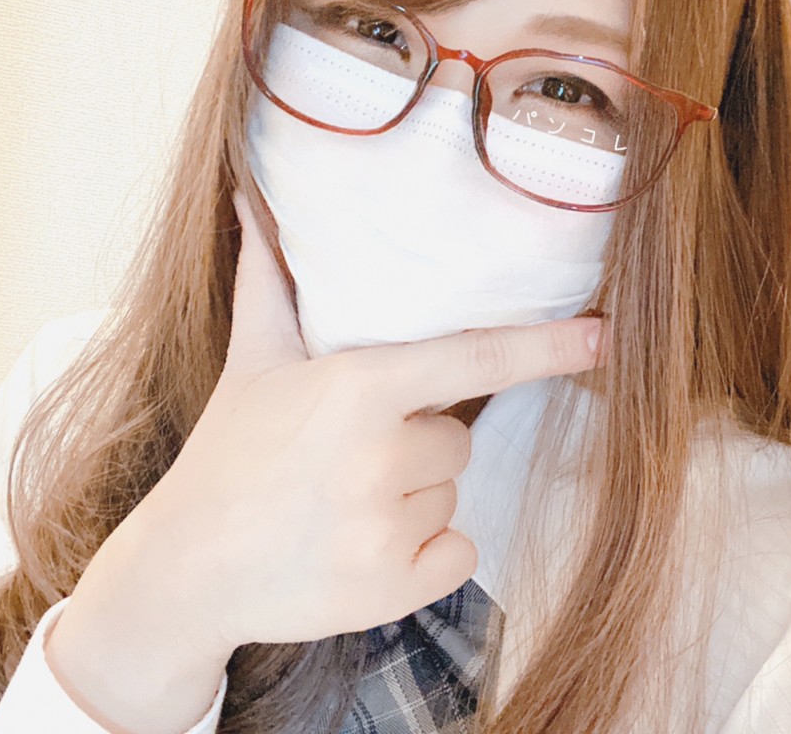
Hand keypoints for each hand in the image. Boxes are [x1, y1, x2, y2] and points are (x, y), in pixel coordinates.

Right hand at [123, 191, 606, 653]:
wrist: (188, 567)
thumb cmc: (229, 454)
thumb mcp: (253, 362)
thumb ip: (269, 281)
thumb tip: (249, 201)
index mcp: (359, 389)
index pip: (476, 360)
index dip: (546, 346)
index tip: (602, 335)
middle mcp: (380, 458)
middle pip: (460, 436)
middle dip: (419, 440)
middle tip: (351, 455)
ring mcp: (389, 529)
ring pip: (453, 491)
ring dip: (415, 495)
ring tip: (345, 501)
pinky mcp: (394, 589)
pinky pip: (458, 551)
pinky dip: (425, 551)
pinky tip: (362, 545)